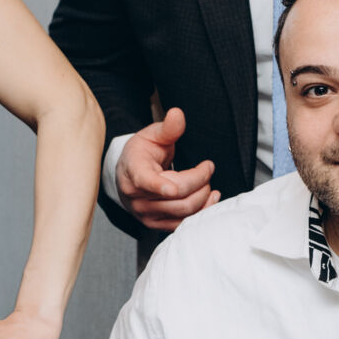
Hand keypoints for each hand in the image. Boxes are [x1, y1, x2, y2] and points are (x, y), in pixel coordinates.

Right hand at [117, 108, 219, 230]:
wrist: (129, 174)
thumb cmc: (142, 153)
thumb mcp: (152, 135)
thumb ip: (167, 128)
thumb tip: (177, 114)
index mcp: (133, 171)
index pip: (148, 181)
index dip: (166, 184)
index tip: (186, 180)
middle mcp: (136, 197)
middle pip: (178, 196)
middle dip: (201, 181)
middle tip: (208, 167)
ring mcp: (145, 214)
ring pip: (184, 211)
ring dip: (204, 196)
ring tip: (208, 181)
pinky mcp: (155, 225)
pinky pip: (183, 224)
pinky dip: (201, 211)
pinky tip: (209, 198)